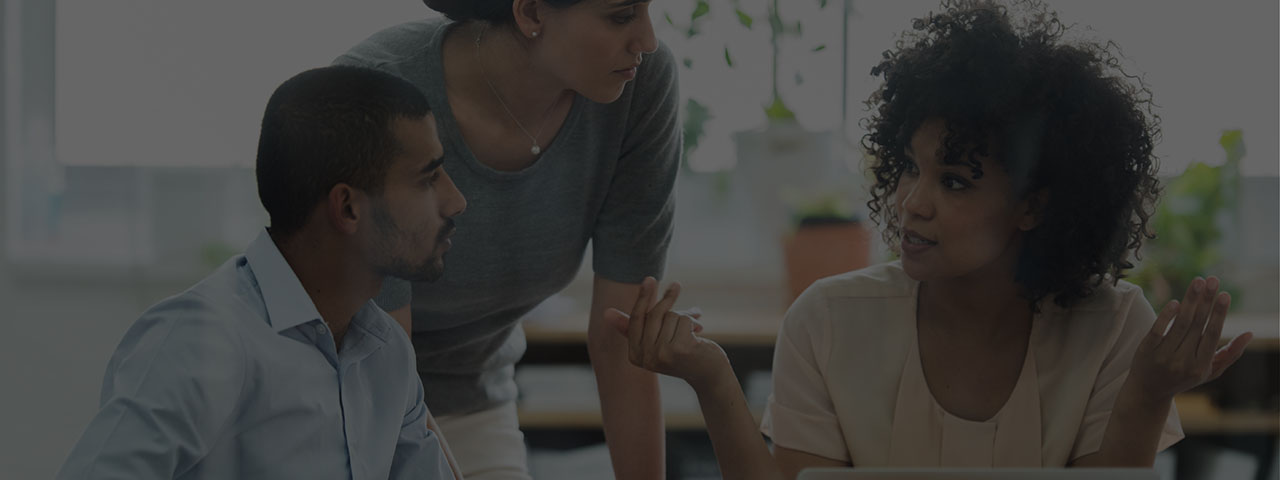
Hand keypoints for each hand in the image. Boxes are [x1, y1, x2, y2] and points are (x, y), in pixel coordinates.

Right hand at [605, 277, 730, 386]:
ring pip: (670, 315)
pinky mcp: (680, 349)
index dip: (643, 297)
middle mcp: (645, 358)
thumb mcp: (657, 340)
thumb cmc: (682, 353)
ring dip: (684, 317)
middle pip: (653, 315)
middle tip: (676, 285)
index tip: (649, 278)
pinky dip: (693, 322)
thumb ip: (637, 326)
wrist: (709, 374)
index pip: (636, 319)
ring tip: (693, 327)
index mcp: (635, 355)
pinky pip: (683, 319)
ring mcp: (662, 355)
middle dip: (667, 298)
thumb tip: (606, 313)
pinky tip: (698, 335)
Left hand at [1129, 276, 1252, 402]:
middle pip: (1196, 325)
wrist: (1149, 392)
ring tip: (1198, 282)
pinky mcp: (1146, 351)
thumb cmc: (1184, 378)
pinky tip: (1175, 302)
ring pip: (1179, 324)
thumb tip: (1250, 333)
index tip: (1224, 294)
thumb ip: (1230, 354)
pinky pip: (1157, 330)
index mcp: (1200, 365)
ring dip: (1190, 301)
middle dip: (1206, 301)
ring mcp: (1163, 356)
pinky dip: (1167, 316)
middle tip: (1213, 280)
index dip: (1218, 314)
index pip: (1212, 335)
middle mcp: (1182, 362)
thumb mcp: (1209, 371)